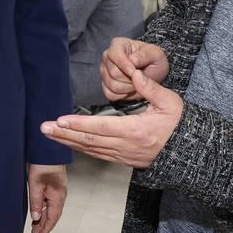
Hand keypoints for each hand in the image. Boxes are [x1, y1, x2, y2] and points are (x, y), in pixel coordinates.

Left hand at [26, 164, 67, 232]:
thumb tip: (36, 217)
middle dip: (44, 225)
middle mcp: (60, 195)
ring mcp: (58, 191)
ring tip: (34, 225)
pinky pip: (49, 202)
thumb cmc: (43, 164)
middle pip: (52, 214)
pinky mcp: (54, 186)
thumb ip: (35, 202)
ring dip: (43, 217)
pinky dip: (43, 209)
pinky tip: (38, 211)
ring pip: (50, 209)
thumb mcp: (35, 184)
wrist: (48, 150)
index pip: (52, 217)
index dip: (46, 228)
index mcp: (57, 196)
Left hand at [41, 69, 181, 167]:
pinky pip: (97, 154)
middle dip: (64, 134)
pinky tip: (67, 142)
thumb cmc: (180, 123)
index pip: (101, 127)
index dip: (79, 124)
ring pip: (90, 149)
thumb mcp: (170, 102)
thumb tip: (134, 73)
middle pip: (89, 141)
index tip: (60, 120)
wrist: (189, 150)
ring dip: (68, 142)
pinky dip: (81, 148)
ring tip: (49, 135)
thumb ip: (150, 88)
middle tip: (43, 128)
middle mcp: (126, 146)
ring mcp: (124, 155)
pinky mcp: (123, 160)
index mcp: (136, 130)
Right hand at [100, 38, 169, 100]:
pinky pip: (110, 94)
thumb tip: (132, 60)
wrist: (154, 72)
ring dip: (128, 88)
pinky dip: (123, 95)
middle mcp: (107, 57)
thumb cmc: (153, 60)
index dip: (126, 66)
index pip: (115, 55)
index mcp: (117, 44)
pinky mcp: (105, 85)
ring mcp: (104, 71)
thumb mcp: (155, 54)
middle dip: (130, 79)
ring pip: (112, 85)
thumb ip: (144, 55)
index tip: (136, 72)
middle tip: (141, 77)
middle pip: (113, 73)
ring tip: (137, 83)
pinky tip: (130, 89)